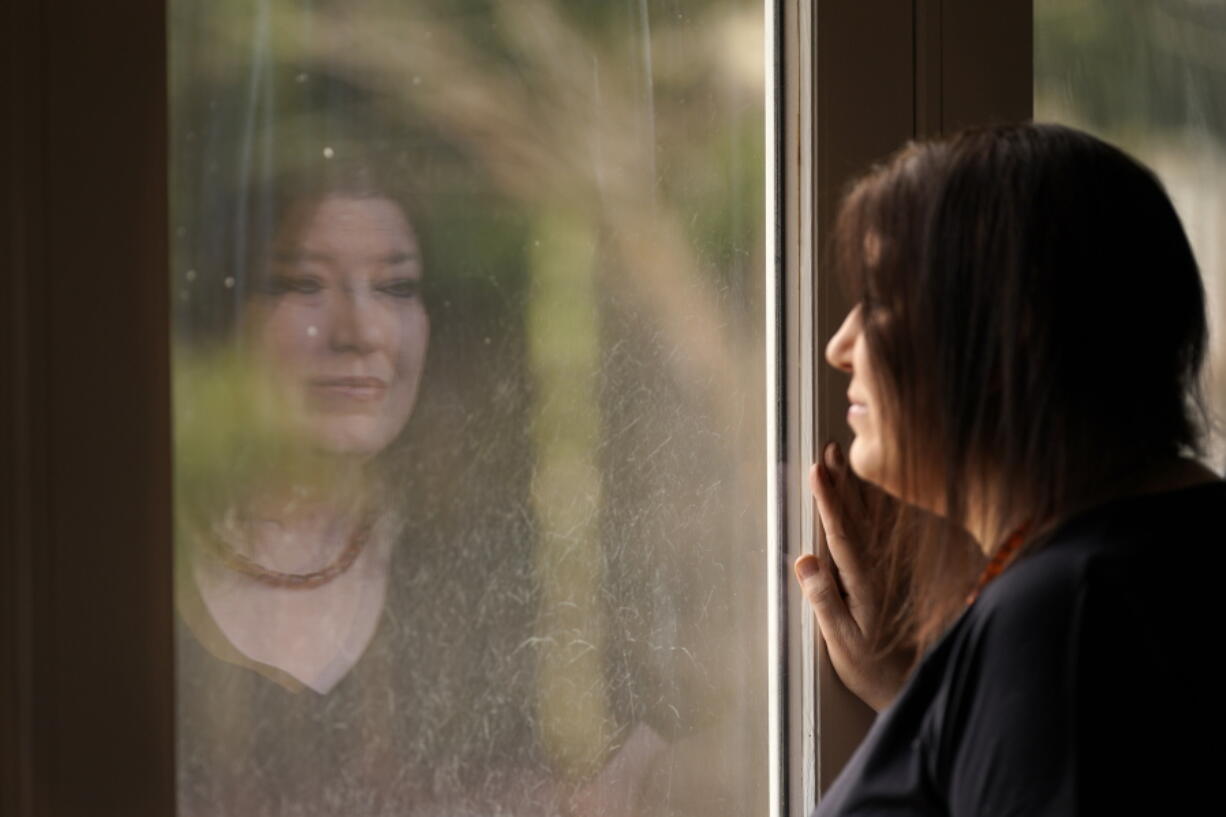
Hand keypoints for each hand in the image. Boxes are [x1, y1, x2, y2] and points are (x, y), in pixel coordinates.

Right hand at [793, 442, 911, 710]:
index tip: (817, 471)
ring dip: (855, 488)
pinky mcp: (891, 575)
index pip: (842, 532)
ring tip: (841, 460)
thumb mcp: (842, 644)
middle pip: (857, 516)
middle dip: (842, 481)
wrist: (914, 684)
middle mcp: (877, 570)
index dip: (829, 499)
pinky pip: (882, 532)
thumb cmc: (873, 669)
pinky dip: (874, 508)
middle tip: (829, 449)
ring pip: (870, 519)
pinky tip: (867, 492)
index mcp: (863, 583)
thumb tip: (804, 559)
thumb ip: (824, 601)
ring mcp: (886, 570)